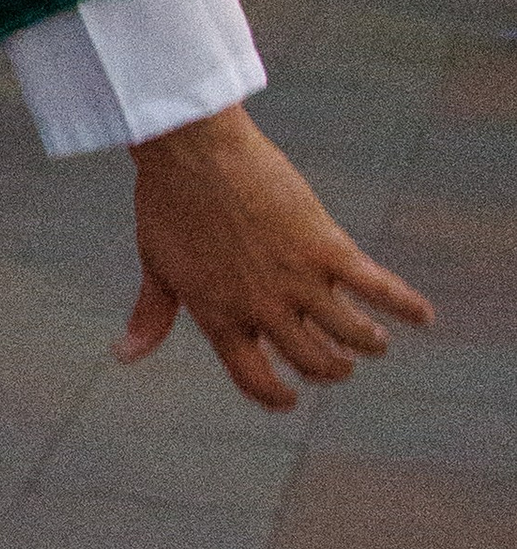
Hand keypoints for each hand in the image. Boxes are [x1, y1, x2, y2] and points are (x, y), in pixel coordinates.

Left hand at [118, 102, 430, 410]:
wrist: (192, 150)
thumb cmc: (168, 203)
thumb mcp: (157, 266)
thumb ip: (150, 316)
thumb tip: (123, 356)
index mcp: (220, 319)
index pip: (255, 380)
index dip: (275, 396)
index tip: (290, 398)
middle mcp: (263, 309)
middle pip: (312, 362)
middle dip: (330, 370)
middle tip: (340, 365)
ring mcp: (297, 281)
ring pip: (350, 335)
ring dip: (367, 345)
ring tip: (374, 344)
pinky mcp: (326, 247)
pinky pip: (376, 287)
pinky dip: (405, 304)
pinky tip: (424, 317)